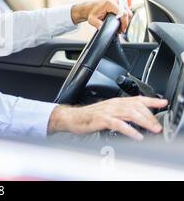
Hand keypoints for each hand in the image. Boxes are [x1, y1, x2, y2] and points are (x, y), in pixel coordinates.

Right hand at [48, 96, 167, 140]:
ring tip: (152, 129)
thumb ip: (122, 113)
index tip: (163, 103)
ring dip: (143, 121)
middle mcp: (113, 104)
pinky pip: (118, 124)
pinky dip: (129, 130)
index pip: (136, 98)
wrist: (71, 117)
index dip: (151, 101)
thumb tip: (138, 118)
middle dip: (150, 116)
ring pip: (129, 113)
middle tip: (158, 126)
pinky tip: (136, 135)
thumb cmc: (89, 116)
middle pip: (136, 106)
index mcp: (115, 101)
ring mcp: (107, 111)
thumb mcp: (108, 112)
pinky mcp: (101, 120)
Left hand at [70, 0, 132, 32]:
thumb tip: (102, 28)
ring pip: (128, 12)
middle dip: (125, 23)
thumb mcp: (92, 20)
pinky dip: (125, 17)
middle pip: (127, 13)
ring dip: (126, 20)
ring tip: (120, 27)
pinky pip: (127, 10)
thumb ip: (97, 24)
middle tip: (120, 30)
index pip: (122, 13)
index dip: (124, 23)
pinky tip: (120, 22)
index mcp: (110, 3)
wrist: (91, 7)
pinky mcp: (122, 1)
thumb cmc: (92, 13)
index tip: (122, 30)